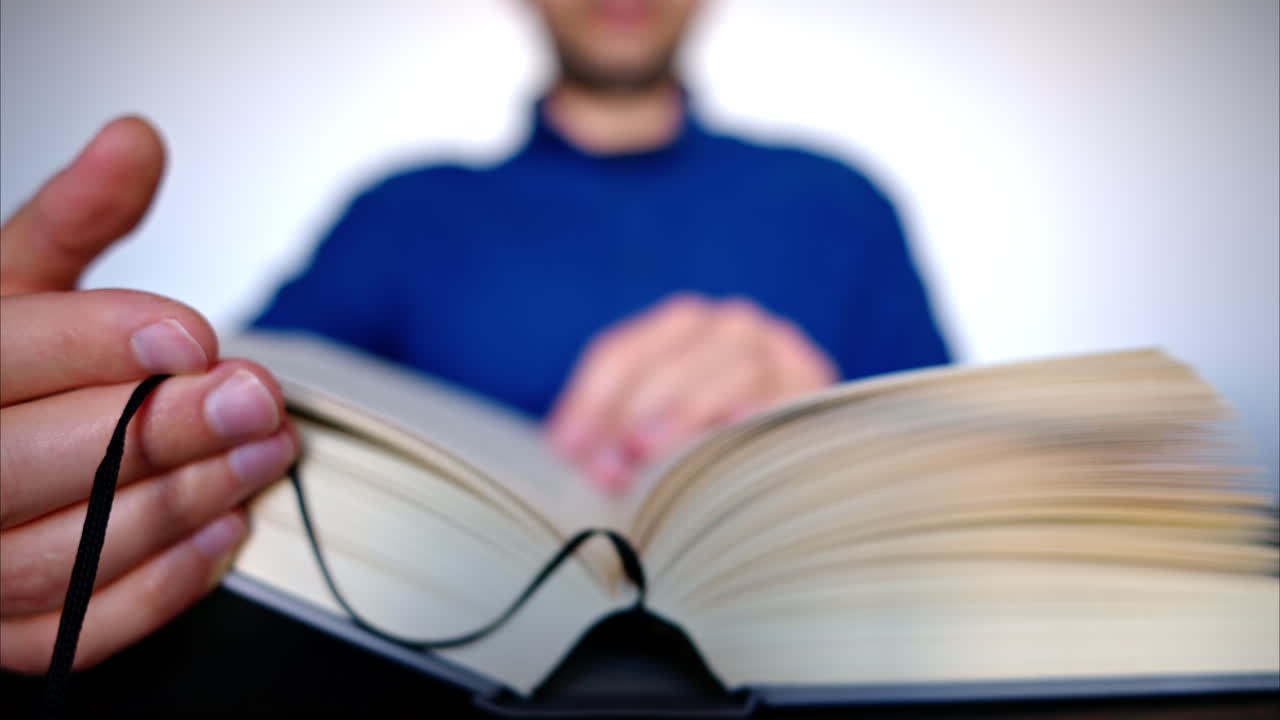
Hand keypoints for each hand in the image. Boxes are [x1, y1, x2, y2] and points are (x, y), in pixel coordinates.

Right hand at [0, 117, 296, 672]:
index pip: (3, 358)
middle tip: (257, 398)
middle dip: (161, 430)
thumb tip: (136, 138)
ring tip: (268, 451)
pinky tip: (229, 530)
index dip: (99, 344)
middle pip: (36, 464)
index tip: (196, 336)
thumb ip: (77, 218)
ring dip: (184, 501)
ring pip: (64, 551)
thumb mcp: (17, 279)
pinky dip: (162, 585)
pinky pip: (77, 631)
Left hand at [546, 293, 836, 492]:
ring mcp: (779, 349)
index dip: (588, 402)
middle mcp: (731, 325)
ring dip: (680, 415)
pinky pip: (777, 393)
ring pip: (724, 368)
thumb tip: (564, 450)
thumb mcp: (661, 429)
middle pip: (668, 360)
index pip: (621, 353)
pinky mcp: (815, 384)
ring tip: (646, 458)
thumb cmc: (717, 448)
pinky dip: (744, 415)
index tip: (565, 451)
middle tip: (603, 471)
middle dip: (628, 415)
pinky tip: (719, 444)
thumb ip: (616, 427)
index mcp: (681, 326)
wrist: (816, 471)